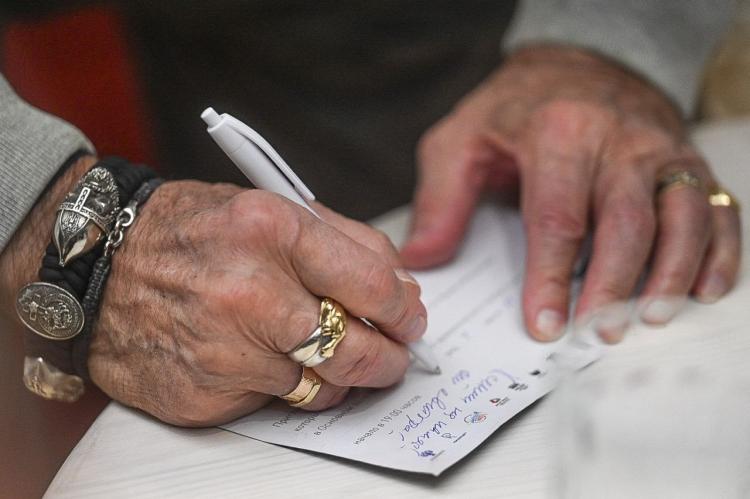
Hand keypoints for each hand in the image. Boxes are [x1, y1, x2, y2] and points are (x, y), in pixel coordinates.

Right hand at [84, 181, 426, 425]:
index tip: (409, 317)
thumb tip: (402, 289)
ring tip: (328, 353)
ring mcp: (224, 351)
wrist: (98, 267)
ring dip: (340, 376)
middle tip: (394, 355)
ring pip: (323, 388)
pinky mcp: (204, 395)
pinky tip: (268, 361)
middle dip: (388, 358)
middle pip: (356, 350)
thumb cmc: (188, 233)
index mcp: (271, 231)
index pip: (372, 284)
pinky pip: (275, 404)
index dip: (403, 309)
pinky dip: (286, 386)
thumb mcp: (268, 208)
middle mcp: (248, 293)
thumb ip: (345, 243)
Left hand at [401, 45, 740, 342]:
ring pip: (681, 219)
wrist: (577, 63)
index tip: (544, 324)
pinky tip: (703, 290)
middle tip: (598, 332)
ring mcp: (660, 152)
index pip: (556, 219)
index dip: (550, 278)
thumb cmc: (516, 108)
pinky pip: (716, 209)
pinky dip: (717, 253)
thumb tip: (423, 258)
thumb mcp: (461, 139)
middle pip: (626, 224)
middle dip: (613, 287)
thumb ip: (440, 199)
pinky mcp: (687, 162)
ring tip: (649, 318)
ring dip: (670, 275)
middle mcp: (619, 141)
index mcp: (558, 134)